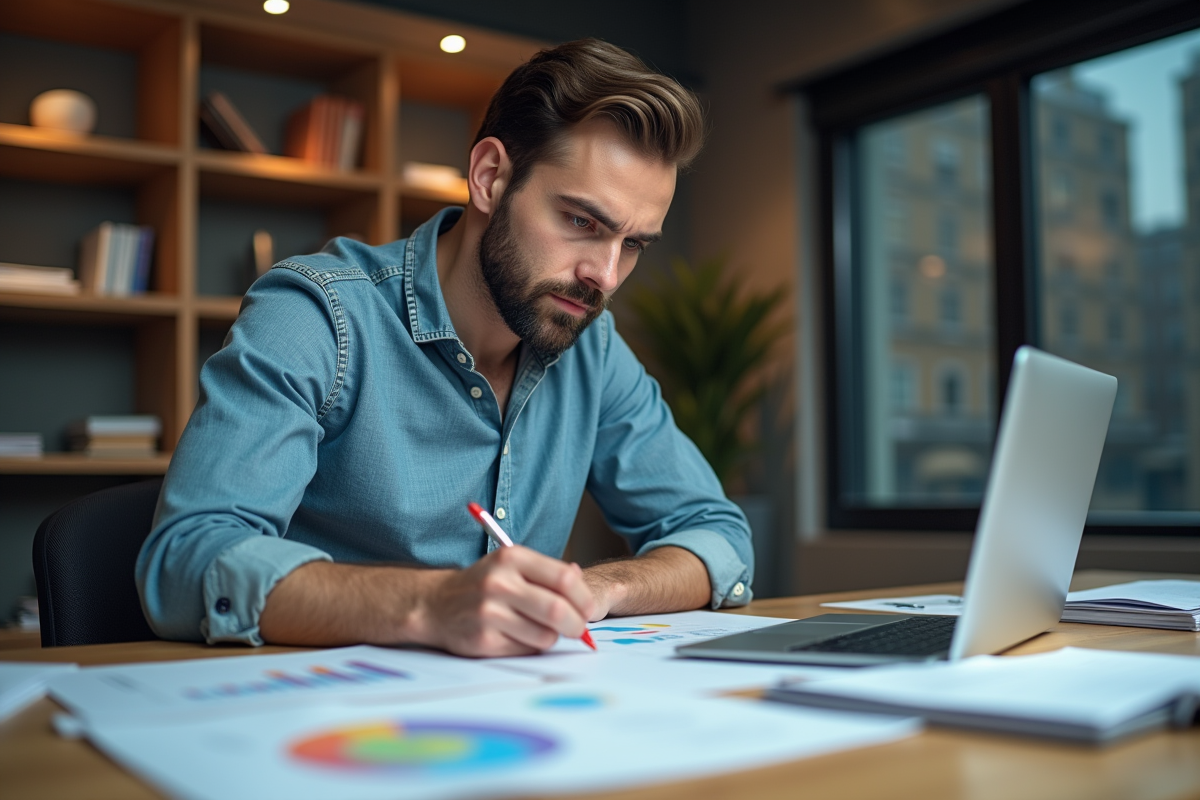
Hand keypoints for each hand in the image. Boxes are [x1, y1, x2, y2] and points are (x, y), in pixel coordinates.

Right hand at [412, 546, 596, 656]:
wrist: (436, 604)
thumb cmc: (484, 584)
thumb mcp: (512, 565)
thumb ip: (549, 573)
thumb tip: (584, 589)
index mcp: (512, 558)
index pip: (565, 579)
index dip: (584, 598)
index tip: (589, 609)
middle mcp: (499, 583)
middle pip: (558, 610)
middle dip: (577, 625)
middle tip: (578, 629)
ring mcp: (489, 613)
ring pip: (545, 636)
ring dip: (551, 638)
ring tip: (539, 629)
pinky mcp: (483, 641)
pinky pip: (526, 651)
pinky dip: (530, 647)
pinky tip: (517, 636)